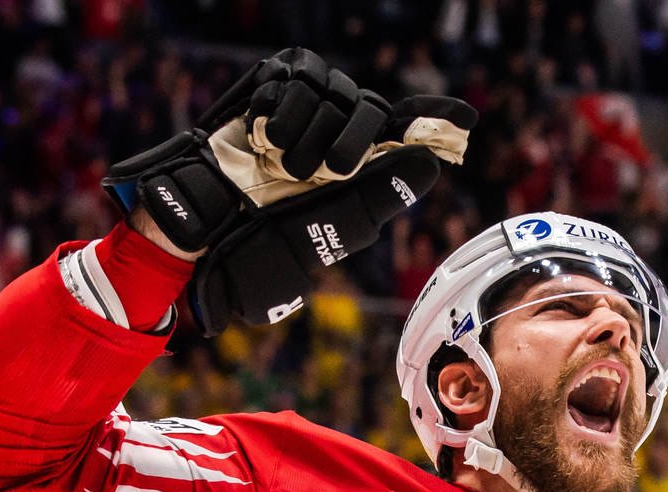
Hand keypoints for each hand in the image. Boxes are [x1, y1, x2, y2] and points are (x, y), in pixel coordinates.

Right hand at [104, 48, 474, 334]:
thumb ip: (375, 196)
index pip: (405, 133)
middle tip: (323, 171)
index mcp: (359, 170)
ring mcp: (306, 107)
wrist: (203, 221)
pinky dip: (282, 107)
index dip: (434, 120)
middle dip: (353, 139)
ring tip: (283, 163)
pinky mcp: (274, 84)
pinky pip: (298, 75)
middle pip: (373, 108)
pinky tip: (264, 137)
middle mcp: (337, 134)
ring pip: (335, 91)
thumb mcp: (326, 230)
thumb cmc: (264, 240)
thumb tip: (430, 164)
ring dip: (309, 130)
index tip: (465, 119)